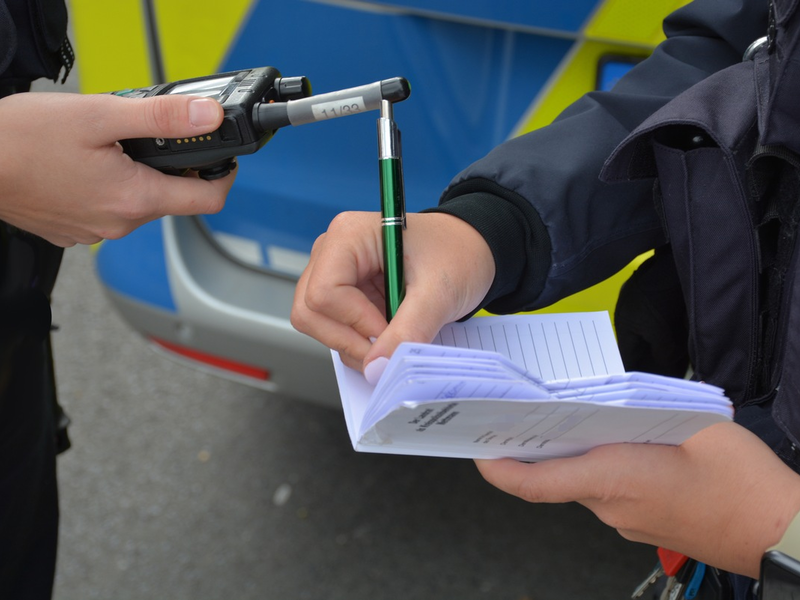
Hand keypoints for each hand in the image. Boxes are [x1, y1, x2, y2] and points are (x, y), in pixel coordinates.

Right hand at [0, 92, 235, 245]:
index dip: (222, 176)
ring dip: (134, 175)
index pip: (207, 200)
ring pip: (137, 202)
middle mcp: (120, 223)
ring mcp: (95, 230)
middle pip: (170, 197)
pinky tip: (82, 166)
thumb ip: (162, 117)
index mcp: (135, 198)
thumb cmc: (21, 140)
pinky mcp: (74, 230)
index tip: (221, 158)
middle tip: (143, 136)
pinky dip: (106, 187)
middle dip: (166, 165)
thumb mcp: (100, 115)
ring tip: (105, 147)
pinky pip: (106, 209)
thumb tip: (208, 116)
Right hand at [291, 211, 494, 373]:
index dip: (354, 323)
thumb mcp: (439, 293)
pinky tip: (387, 336)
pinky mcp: (342, 293)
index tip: (389, 334)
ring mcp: (333, 272)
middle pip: (310, 312)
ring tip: (393, 339)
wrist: (472, 250)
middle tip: (387, 349)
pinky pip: (332, 328)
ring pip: (316, 324)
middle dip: (348, 339)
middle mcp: (331, 250)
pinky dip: (357, 341)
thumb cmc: (458, 255)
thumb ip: (408, 330)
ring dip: (352, 343)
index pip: (324, 293)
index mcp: (349, 235)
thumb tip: (376, 368)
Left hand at [476, 422, 799, 577]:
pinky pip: (606, 490)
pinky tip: (617, 439)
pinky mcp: (642, 523)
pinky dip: (599, 464)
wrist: (777, 531)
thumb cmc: (741, 481)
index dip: (496, 468)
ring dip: (572, 452)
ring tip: (575, 415)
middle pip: (553, 475)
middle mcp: (609, 505)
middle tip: (519, 413)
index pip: (532, 483)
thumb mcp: (693, 423)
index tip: (476, 448)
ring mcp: (625, 520)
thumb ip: (643, 406)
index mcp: (611, 478)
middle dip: (534, 446)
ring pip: (581, 480)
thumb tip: (613, 397)